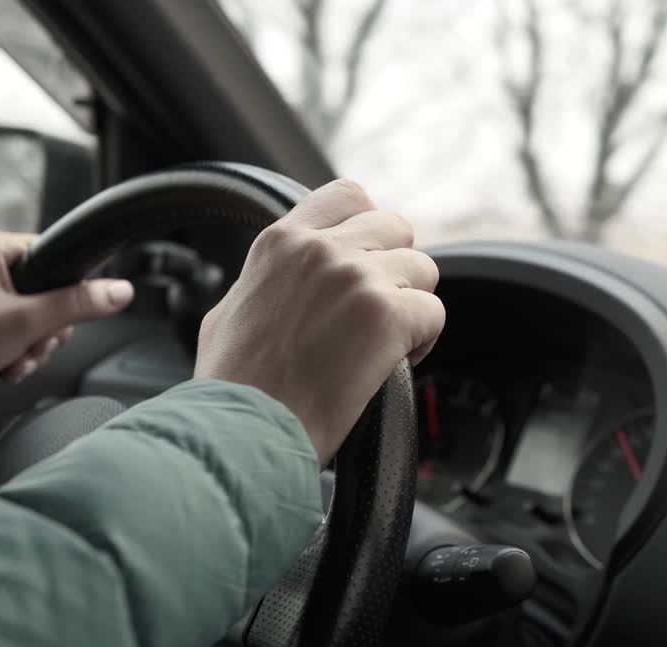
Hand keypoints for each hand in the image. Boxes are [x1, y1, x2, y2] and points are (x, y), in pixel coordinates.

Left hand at [0, 231, 134, 419]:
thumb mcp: (26, 323)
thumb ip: (78, 305)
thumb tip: (120, 291)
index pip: (55, 258)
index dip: (68, 292)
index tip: (63, 318)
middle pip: (47, 292)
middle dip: (47, 330)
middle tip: (33, 345)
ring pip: (31, 316)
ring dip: (32, 346)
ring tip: (15, 362)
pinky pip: (11, 329)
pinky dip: (15, 350)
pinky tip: (6, 366)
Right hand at [194, 179, 443, 461]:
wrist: (244, 431)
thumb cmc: (234, 386)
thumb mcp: (232, 308)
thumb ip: (270, 279)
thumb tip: (283, 279)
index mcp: (282, 241)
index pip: (348, 195)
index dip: (369, 225)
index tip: (368, 257)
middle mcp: (322, 250)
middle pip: (396, 226)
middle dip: (396, 267)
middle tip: (377, 309)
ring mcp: (357, 278)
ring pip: (423, 269)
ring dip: (412, 305)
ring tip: (384, 342)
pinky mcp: (387, 316)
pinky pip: (434, 314)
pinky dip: (423, 340)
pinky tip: (394, 363)